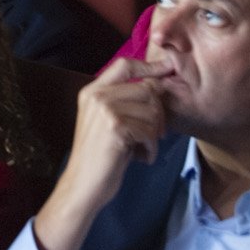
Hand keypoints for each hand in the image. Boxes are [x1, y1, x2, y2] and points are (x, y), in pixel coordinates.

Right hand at [33, 57, 167, 249]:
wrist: (82, 186)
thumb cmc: (100, 157)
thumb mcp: (108, 122)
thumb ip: (125, 102)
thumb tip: (158, 85)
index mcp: (92, 91)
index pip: (125, 64)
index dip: (149, 65)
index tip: (167, 70)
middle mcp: (97, 96)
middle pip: (147, 88)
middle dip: (158, 113)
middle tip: (155, 134)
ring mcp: (105, 110)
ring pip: (152, 110)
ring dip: (155, 134)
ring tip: (144, 148)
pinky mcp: (115, 127)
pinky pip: (150, 130)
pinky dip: (151, 148)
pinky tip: (141, 157)